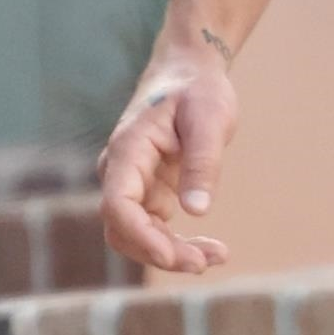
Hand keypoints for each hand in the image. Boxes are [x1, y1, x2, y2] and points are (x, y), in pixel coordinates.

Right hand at [98, 46, 237, 274]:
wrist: (189, 72)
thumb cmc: (199, 90)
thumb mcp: (210, 121)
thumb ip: (202, 164)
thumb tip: (197, 210)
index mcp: (129, 149)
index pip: (117, 204)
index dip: (139, 235)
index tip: (172, 255)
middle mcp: (121, 170)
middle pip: (123, 228)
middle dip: (161, 252)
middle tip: (206, 262)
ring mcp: (132, 183)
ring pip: (137, 234)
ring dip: (171, 253)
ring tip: (216, 257)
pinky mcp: (148, 191)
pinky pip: (153, 228)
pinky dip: (177, 243)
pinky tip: (210, 249)